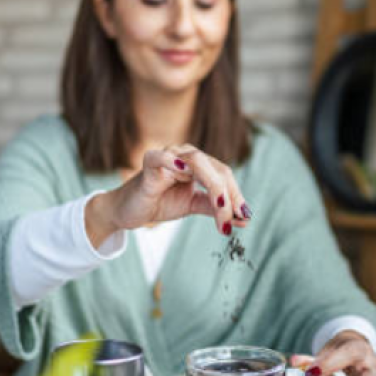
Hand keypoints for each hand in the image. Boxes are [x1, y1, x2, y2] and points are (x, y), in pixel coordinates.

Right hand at [85, 145, 250, 245]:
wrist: (129, 211)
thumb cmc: (161, 203)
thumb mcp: (193, 206)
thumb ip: (216, 209)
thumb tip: (244, 220)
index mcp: (199, 163)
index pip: (225, 174)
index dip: (236, 195)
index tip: (245, 218)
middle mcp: (186, 154)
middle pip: (216, 170)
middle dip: (227, 197)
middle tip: (230, 221)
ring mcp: (168, 156)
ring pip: (198, 163)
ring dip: (213, 188)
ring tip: (220, 208)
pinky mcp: (149, 164)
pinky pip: (161, 157)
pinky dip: (173, 162)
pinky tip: (184, 172)